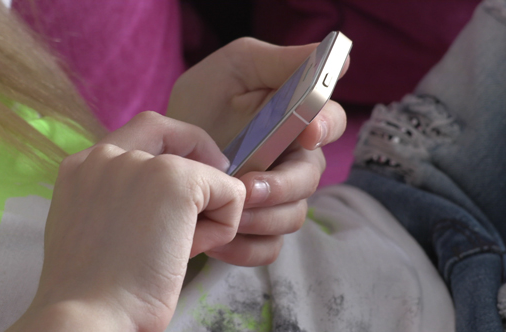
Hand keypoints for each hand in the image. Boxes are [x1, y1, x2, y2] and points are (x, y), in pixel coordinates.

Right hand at [7, 112, 245, 331]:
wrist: (90, 315)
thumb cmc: (96, 289)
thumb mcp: (99, 229)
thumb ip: (124, 200)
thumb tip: (180, 201)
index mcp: (82, 167)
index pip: (142, 131)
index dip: (177, 144)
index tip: (194, 173)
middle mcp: (107, 155)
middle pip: (173, 135)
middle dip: (199, 165)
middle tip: (211, 200)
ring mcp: (141, 164)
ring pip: (205, 173)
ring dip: (206, 212)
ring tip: (181, 251)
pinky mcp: (177, 179)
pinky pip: (230, 193)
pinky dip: (223, 226)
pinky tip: (194, 252)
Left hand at [167, 37, 347, 265]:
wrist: (166, 150)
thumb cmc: (203, 100)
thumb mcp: (236, 69)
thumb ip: (282, 63)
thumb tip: (340, 60)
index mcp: (296, 119)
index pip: (330, 122)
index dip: (324, 128)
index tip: (306, 133)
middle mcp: (293, 160)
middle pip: (310, 178)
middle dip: (282, 186)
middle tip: (247, 187)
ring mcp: (278, 197)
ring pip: (293, 216)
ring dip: (262, 218)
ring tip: (225, 213)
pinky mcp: (259, 227)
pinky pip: (270, 247)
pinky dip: (247, 248)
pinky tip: (219, 240)